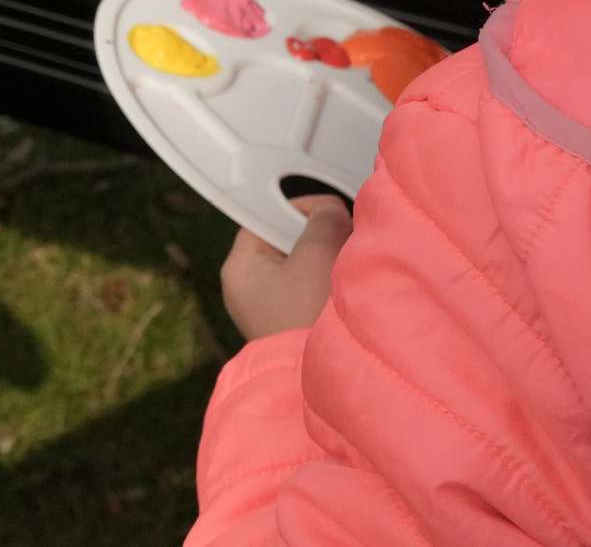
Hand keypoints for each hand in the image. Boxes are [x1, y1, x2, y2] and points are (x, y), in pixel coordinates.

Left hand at [221, 195, 352, 340]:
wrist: (328, 380)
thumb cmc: (311, 316)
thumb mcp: (317, 253)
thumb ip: (322, 221)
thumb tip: (328, 213)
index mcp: (239, 268)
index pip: (264, 219)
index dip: (297, 209)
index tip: (329, 211)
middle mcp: (248, 291)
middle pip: (287, 244)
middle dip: (321, 238)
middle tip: (347, 241)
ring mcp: (271, 314)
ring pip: (304, 269)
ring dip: (331, 263)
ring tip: (350, 269)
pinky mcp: (295, 331)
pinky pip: (314, 295)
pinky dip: (333, 288)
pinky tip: (350, 293)